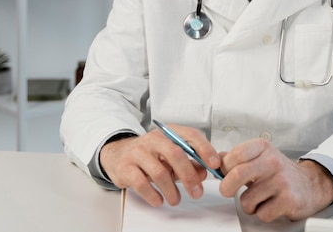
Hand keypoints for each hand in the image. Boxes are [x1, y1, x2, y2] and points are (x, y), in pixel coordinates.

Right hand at [99, 126, 220, 206]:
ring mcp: (138, 152)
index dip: (205, 149)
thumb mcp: (171, 156)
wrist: (118, 154)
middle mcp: (153, 139)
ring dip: (171, 190)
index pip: (191, 135)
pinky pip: (142, 183)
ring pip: (160, 172)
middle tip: (196, 192)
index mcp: (169, 132)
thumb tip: (204, 172)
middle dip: (189, 176)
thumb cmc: (149, 155)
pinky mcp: (126, 167)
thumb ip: (190, 162)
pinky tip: (159, 200)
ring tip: (176, 200)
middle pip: (176, 154)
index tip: (214, 165)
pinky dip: (153, 195)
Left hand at [218, 139, 332, 221]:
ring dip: (249, 204)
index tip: (224, 174)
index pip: (233, 156)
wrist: (310, 184)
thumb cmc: (280, 171)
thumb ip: (237, 157)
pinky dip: (263, 213)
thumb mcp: (260, 156)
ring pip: (246, 200)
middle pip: (236, 175)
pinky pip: (261, 213)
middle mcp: (272, 161)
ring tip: (259, 198)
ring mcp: (281, 180)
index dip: (223, 169)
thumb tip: (216, 158)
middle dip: (227, 188)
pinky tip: (271, 205)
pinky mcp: (288, 199)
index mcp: (263, 147)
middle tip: (229, 190)